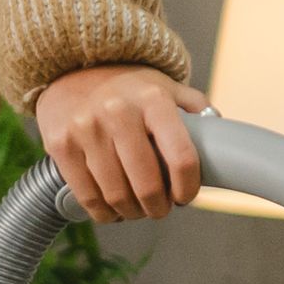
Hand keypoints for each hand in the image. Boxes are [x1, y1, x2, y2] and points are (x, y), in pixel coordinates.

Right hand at [36, 66, 204, 222]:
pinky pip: (86, 195)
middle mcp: (118, 112)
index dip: (188, 187)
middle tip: (161, 208)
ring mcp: (86, 128)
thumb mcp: (166, 87)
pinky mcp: (61, 144)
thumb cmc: (128, 88)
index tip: (186, 197)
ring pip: (116, 195)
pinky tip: (112, 209)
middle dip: (159, 207)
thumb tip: (223, 136)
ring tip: (137, 210)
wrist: (72, 70)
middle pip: (147, 184)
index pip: (181, 157)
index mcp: (154, 100)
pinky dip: (103, 212)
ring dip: (132, 212)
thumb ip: (196, 108)